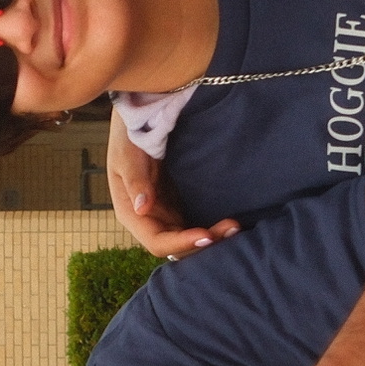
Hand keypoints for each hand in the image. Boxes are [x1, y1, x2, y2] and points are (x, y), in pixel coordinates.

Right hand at [107, 120, 237, 260]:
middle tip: (232, 228)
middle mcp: (151, 221)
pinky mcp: (181, 206)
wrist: (143, 118)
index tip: (207, 235)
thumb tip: (142, 208)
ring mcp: (167, 215)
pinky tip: (231, 222)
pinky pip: (197, 225)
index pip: (157, 242)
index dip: (181, 243)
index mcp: (133, 215)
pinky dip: (213, 227)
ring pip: (189, 239)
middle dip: (203, 243)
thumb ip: (135, 180)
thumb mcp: (128, 155)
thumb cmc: (130, 136)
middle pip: (178, 247)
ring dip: (212, 238)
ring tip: (236, 227)